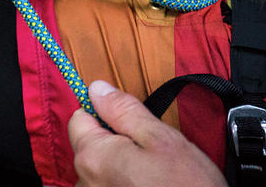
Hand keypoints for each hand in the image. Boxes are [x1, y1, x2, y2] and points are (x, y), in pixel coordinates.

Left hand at [68, 80, 225, 186]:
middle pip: (88, 146)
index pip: (79, 118)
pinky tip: (145, 186)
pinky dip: (121, 182)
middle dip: (113, 142)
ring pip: (97, 169)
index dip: (104, 113)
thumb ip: (123, 110)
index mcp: (93, 157)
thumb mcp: (160, 138)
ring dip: (118, 166)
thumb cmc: (187, 186)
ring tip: (151, 175)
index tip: (129, 123)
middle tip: (149, 152)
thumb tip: (96, 88)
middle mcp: (85, 182)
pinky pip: (105, 186)